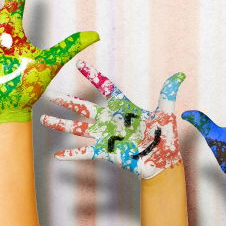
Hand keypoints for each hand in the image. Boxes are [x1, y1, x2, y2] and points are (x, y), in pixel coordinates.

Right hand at [42, 61, 185, 178]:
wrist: (163, 161)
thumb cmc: (164, 137)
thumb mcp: (166, 113)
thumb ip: (168, 94)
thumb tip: (180, 75)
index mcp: (124, 108)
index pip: (107, 88)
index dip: (93, 76)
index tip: (79, 64)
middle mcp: (112, 120)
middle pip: (85, 108)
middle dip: (67, 102)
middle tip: (49, 95)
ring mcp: (107, 136)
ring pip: (79, 128)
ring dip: (62, 124)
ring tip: (44, 119)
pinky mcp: (106, 152)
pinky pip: (86, 152)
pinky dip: (73, 154)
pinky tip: (58, 156)